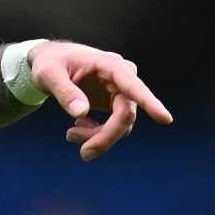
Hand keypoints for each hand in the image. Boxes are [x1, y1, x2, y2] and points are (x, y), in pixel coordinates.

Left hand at [30, 42, 173, 161]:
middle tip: (84, 154)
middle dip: (106, 137)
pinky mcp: (116, 102)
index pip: (132, 85)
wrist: (51, 60)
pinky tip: (77, 128)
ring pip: (122, 124)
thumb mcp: (48, 75)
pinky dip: (97, 134)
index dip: (149, 103)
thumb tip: (81, 113)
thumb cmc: (49, 63)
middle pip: (125, 114)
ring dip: (98, 137)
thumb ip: (64, 92)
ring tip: (70, 134)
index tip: (165, 119)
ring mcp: (121, 91)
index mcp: (108, 64)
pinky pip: (115, 126)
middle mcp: (121, 77)